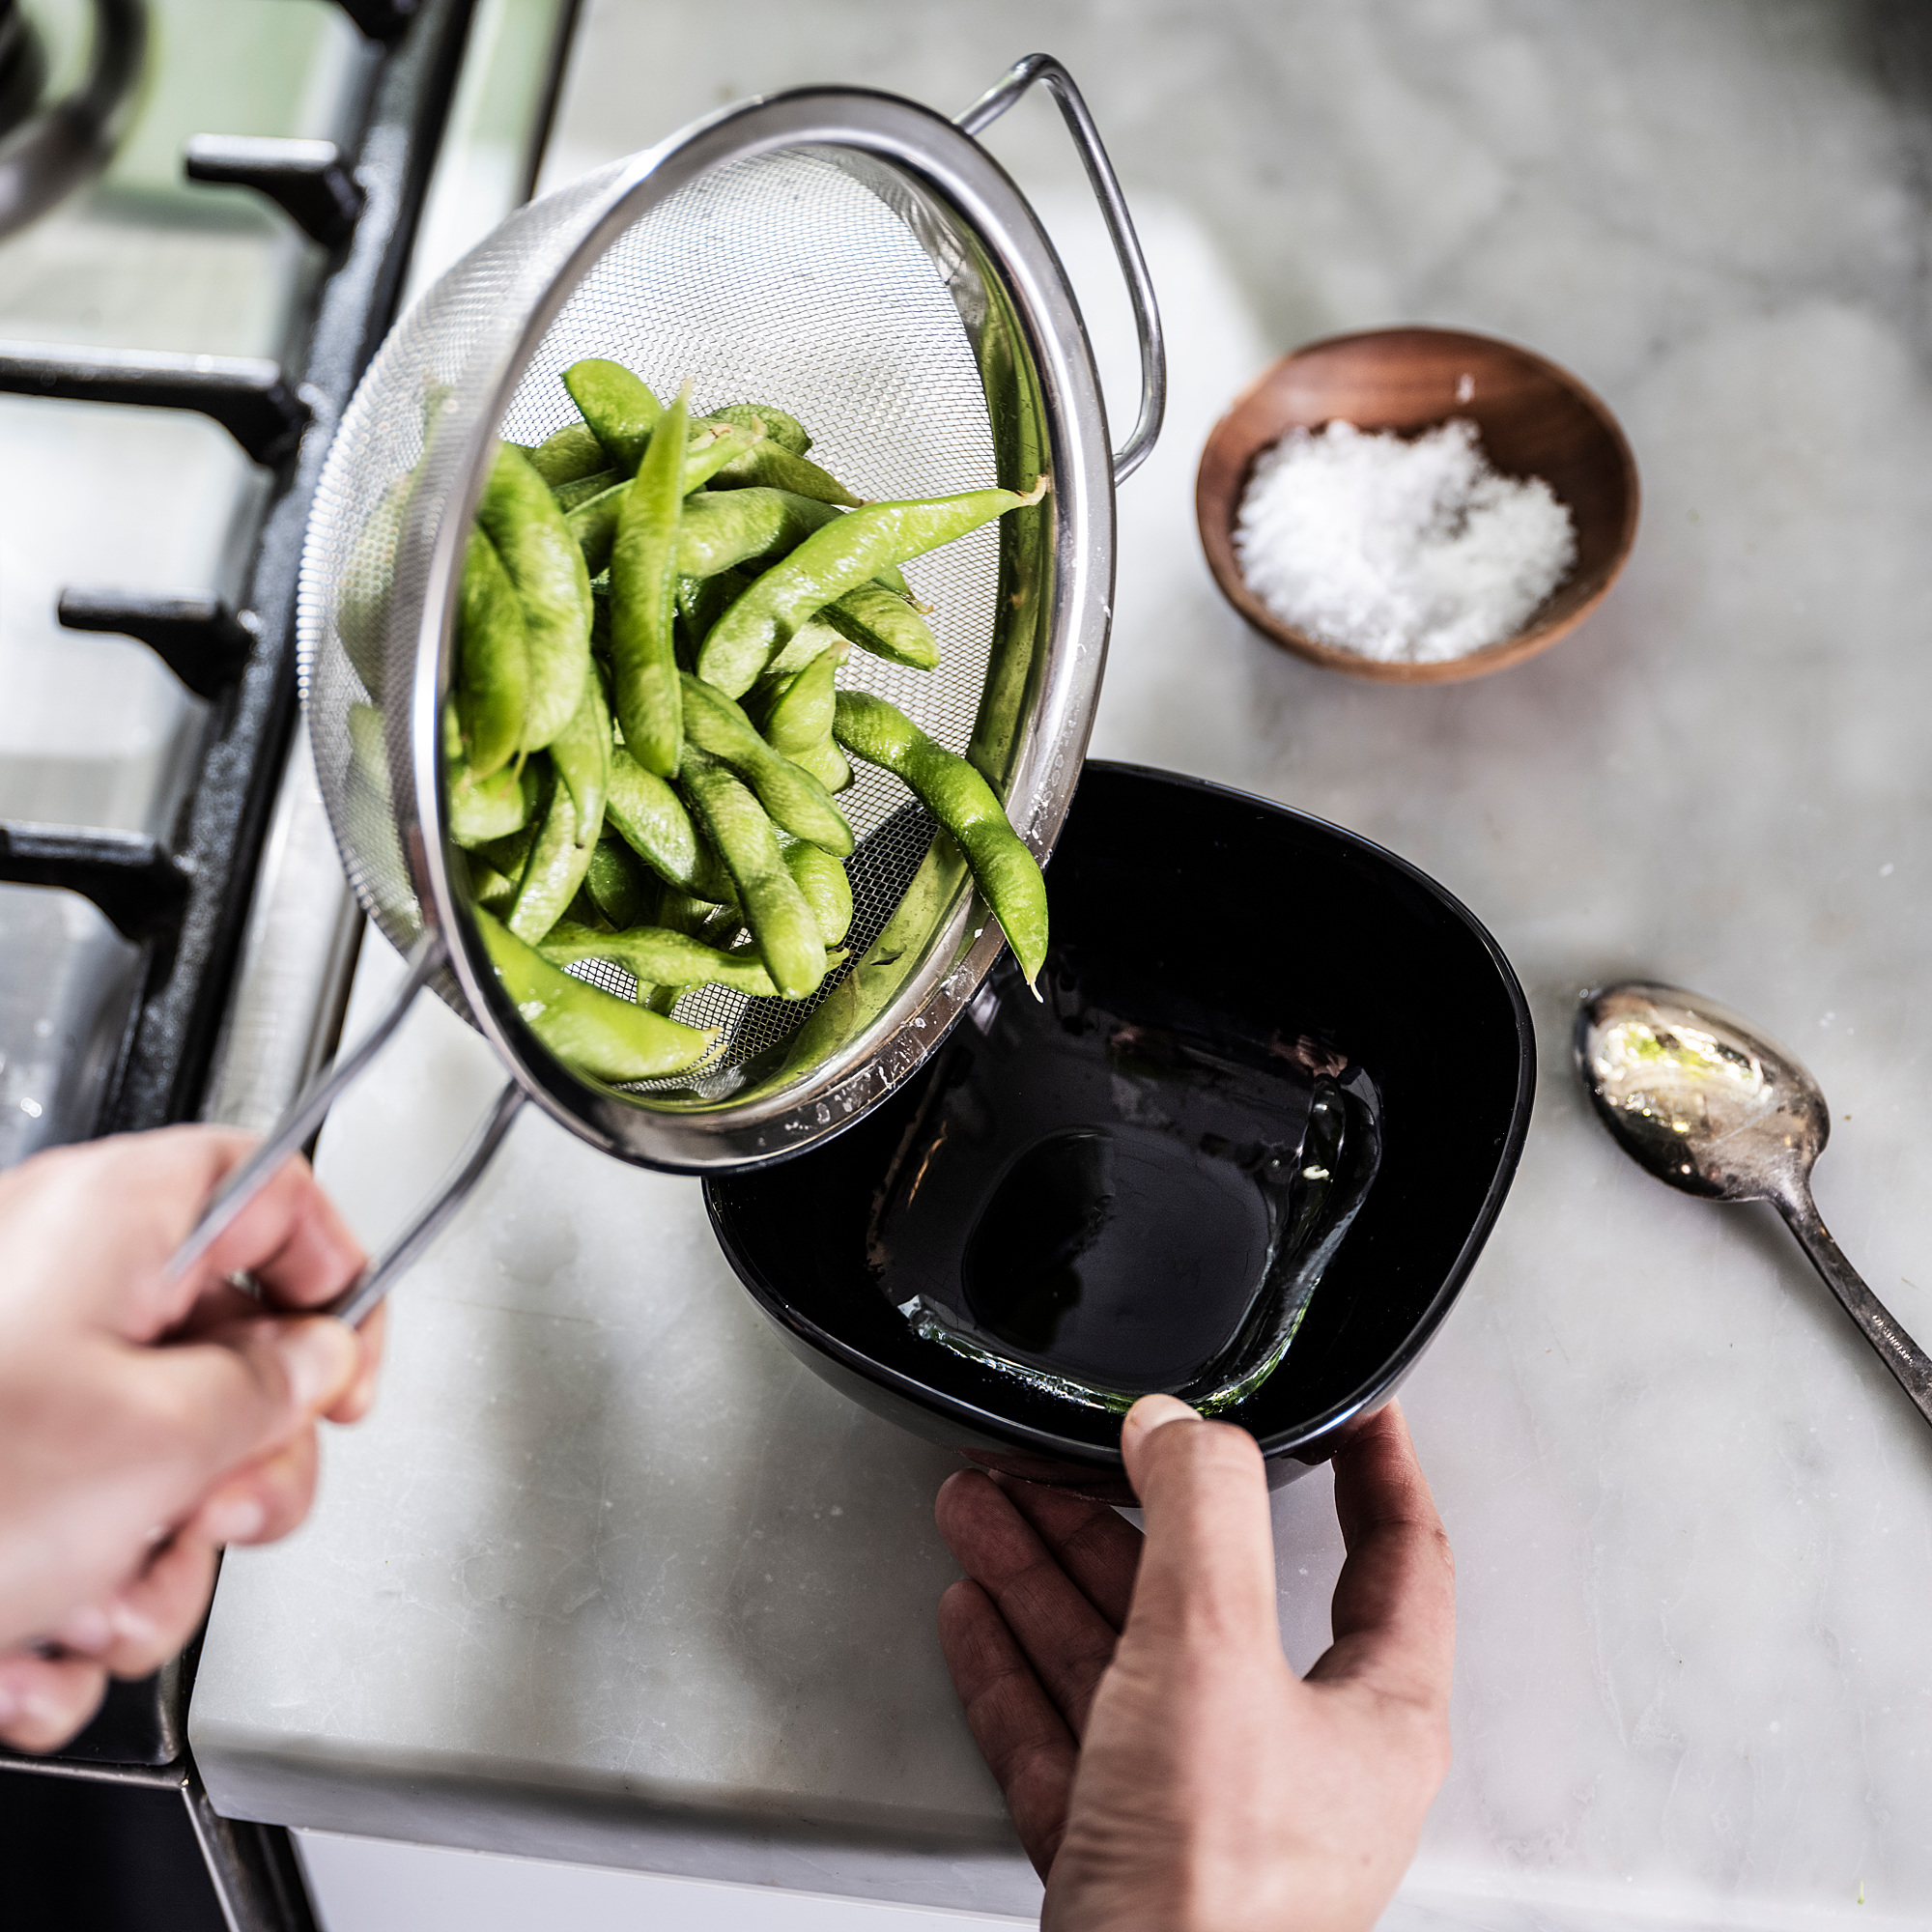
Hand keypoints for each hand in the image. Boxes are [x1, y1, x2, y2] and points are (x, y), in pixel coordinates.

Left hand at [0, 1126, 378, 1752]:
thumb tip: (317, 1362)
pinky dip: (73, 1598)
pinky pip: (83, 1519)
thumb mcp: (161, 1442)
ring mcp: (19, 1373)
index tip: (348, 1374)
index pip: (281, 1196)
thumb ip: (276, 1387)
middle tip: (221, 1512)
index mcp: (113, 1218)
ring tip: (92, 1607)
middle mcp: (62, 1278)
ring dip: (153, 1565)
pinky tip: (30, 1643)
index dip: (339, 1283)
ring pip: (162, 1458)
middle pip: (232, 1349)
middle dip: (242, 1468)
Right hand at [935, 1397, 1453, 1931]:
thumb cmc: (1207, 1901)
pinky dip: (1016, 1670)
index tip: (1356, 1407)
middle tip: (1078, 1446)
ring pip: (1123, 1660)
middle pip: (1212, 1597)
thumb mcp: (1213, 1657)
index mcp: (1368, 1715)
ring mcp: (1200, 1816)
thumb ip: (1202, 1515)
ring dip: (1048, 1574)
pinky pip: (1065, 1738)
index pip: (1399, 1557)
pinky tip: (976, 1616)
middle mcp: (1293, 1764)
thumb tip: (1185, 1428)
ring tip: (984, 1508)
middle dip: (1129, 1511)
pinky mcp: (1120, 1864)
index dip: (1377, 1468)